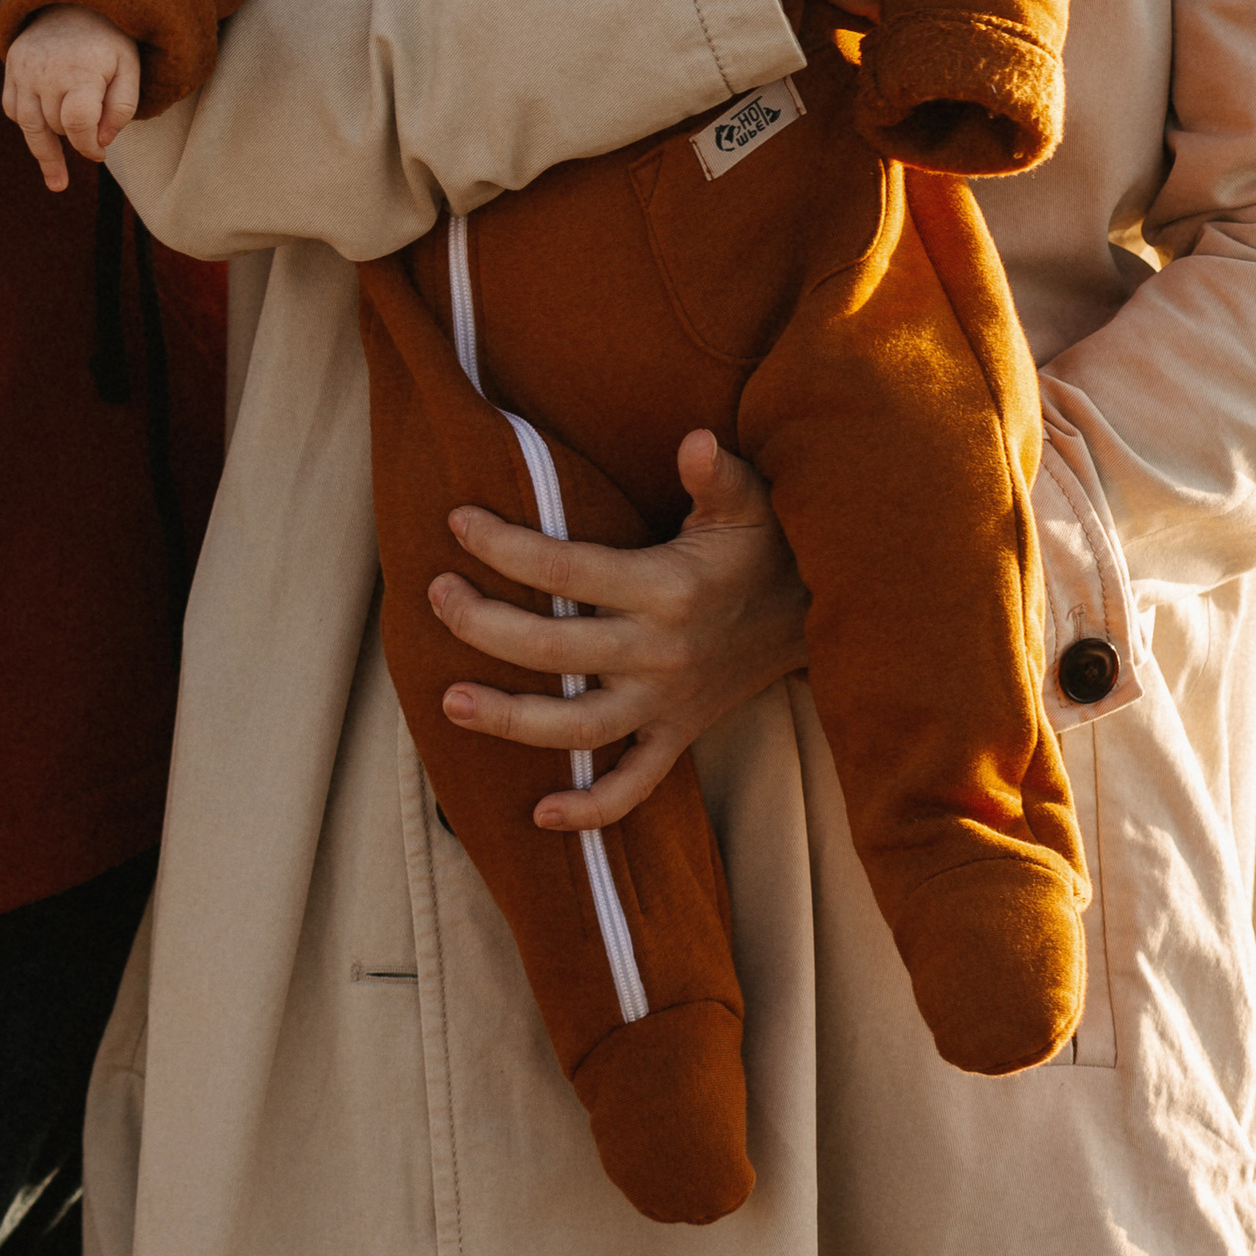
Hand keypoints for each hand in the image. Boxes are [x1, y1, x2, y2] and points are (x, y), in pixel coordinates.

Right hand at [3, 5, 140, 192]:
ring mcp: (23, 70)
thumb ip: (122, 107)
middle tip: (91, 141)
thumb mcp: (130, 67)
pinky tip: (42, 129)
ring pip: (28, 125)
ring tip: (57, 181)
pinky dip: (26, 122)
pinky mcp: (10, 68)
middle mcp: (46, 72)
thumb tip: (101, 141)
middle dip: (73, 138)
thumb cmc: (109, 39)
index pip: (77, 124)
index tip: (99, 153)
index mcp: (80, 72)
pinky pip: (13, 109)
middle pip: (54, 127)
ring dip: (44, 152)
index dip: (88, 146)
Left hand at [430, 433, 807, 829]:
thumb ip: (718, 474)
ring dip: (512, 721)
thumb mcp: (749, 502)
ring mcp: (667, 702)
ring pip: (579, 727)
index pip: (567, 572)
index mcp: (667, 589)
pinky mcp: (678, 735)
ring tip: (450, 701)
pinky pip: (635, 785)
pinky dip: (593, 809)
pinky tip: (542, 816)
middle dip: (484, 627)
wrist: (820, 615)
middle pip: (555, 652)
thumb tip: (696, 439)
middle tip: (435, 597)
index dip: (506, 547)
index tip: (458, 521)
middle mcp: (660, 653)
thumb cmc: (768, 546)